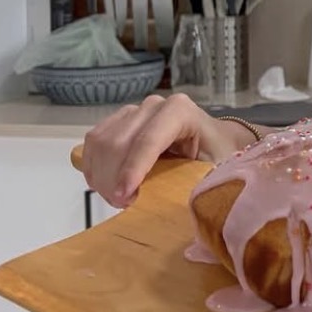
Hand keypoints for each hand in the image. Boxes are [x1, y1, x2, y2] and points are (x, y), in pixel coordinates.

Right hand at [80, 93, 238, 208]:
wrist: (214, 140)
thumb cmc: (218, 155)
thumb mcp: (218, 167)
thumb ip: (202, 179)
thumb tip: (185, 201)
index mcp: (179, 111)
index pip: (148, 141)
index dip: (132, 170)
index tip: (125, 197)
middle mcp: (153, 106)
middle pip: (119, 143)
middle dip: (115, 178)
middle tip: (124, 204)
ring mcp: (133, 111)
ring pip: (102, 143)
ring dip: (102, 176)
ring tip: (119, 199)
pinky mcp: (117, 122)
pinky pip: (93, 144)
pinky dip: (94, 168)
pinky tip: (106, 186)